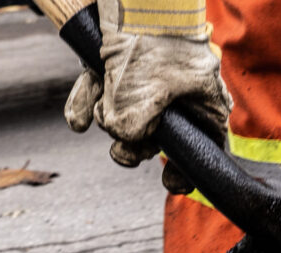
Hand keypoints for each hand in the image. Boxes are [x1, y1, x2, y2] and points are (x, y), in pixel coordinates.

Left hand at [64, 0, 231, 194]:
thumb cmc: (152, 43)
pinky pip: (101, 97)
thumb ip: (133, 132)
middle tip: (120, 145)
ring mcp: (147, 79)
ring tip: (103, 97)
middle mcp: (177, 95)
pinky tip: (78, 117)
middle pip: (153, 139)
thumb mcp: (144, 99)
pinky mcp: (118, 65)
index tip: (168, 181)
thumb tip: (123, 139)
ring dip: (105, 117)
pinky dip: (87, 104)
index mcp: (203, 104)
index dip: (185, 171)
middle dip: (131, 144)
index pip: (202, 150)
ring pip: (123, 117)